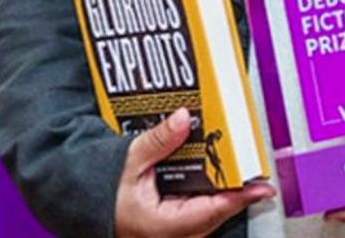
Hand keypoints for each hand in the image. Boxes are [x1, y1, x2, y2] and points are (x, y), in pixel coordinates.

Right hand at [114, 108, 273, 237]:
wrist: (83, 208)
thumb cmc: (100, 194)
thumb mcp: (128, 162)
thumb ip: (158, 141)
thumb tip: (183, 118)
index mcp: (163, 225)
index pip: (213, 210)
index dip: (240, 196)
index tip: (262, 187)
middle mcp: (174, 235)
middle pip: (217, 212)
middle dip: (237, 190)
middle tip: (255, 169)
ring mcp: (175, 233)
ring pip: (210, 214)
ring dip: (224, 192)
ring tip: (237, 168)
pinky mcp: (173, 226)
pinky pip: (199, 212)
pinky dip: (209, 195)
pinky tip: (211, 175)